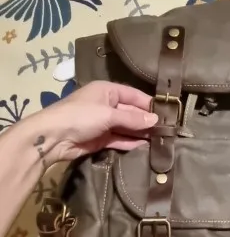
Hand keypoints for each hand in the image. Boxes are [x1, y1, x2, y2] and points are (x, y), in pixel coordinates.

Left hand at [28, 81, 157, 164]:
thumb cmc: (80, 116)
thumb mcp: (108, 114)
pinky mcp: (100, 139)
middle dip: (146, 120)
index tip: (167, 113)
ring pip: (126, 127)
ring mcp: (103, 123)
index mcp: (107, 91)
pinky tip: (145, 146)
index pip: (133, 95)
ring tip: (160, 139)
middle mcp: (106, 105)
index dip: (149, 104)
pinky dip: (130, 142)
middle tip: (167, 129)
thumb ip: (132, 118)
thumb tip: (155, 120)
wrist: (53, 137)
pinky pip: (119, 139)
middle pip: (131, 112)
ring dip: (140, 133)